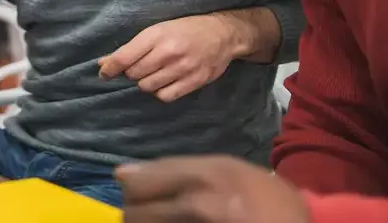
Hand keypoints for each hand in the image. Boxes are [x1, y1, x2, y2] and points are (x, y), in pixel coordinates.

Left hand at [99, 14, 238, 101]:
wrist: (222, 34)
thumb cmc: (185, 29)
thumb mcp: (157, 30)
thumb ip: (132, 48)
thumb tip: (103, 63)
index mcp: (156, 35)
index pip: (124, 57)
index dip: (109, 68)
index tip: (103, 73)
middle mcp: (168, 52)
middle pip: (134, 74)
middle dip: (131, 74)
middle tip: (138, 68)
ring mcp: (183, 68)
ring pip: (148, 87)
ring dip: (145, 83)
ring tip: (152, 74)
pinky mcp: (195, 81)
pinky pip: (166, 96)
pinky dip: (160, 93)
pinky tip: (163, 83)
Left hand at [117, 156, 308, 222]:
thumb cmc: (266, 200)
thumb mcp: (228, 171)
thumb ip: (177, 170)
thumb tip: (121, 175)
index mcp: (207, 174)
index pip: (141, 182)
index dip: (134, 192)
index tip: (139, 199)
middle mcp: (202, 201)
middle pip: (136, 212)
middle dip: (138, 216)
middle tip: (156, 217)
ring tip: (174, 222)